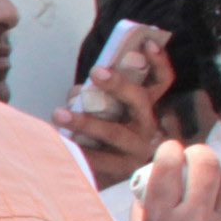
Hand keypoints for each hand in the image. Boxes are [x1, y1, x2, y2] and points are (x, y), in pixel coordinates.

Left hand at [54, 34, 171, 189]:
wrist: (107, 178)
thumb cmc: (104, 136)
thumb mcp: (109, 112)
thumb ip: (99, 96)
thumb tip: (79, 91)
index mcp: (148, 109)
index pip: (163, 81)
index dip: (159, 62)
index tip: (148, 42)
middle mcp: (148, 128)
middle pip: (140, 101)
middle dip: (119, 85)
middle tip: (96, 71)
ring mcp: (136, 151)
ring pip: (114, 132)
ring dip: (85, 121)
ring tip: (58, 113)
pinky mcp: (119, 172)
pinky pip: (96, 159)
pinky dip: (75, 149)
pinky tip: (57, 142)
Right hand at [127, 137, 220, 220]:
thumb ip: (146, 200)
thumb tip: (164, 165)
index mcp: (161, 220)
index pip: (169, 164)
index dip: (169, 150)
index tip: (169, 153)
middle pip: (206, 162)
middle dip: (197, 153)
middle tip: (192, 159)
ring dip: (219, 174)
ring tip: (209, 186)